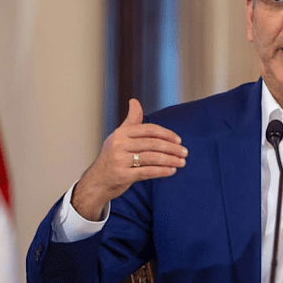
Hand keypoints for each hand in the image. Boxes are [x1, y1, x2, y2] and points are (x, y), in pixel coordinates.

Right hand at [72, 98, 186, 220]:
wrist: (97, 181)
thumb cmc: (112, 157)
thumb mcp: (119, 136)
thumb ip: (131, 120)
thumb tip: (134, 101)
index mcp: (121, 133)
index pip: (149, 130)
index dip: (166, 134)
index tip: (178, 140)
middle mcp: (119, 145)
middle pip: (152, 143)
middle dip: (172, 148)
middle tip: (185, 152)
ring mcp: (120, 160)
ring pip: (151, 158)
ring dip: (170, 160)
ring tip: (182, 162)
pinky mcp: (122, 175)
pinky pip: (147, 172)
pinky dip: (161, 171)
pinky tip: (172, 171)